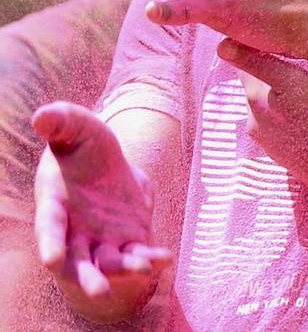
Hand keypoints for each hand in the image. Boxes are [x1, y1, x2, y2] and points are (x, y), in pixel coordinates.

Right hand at [31, 103, 170, 318]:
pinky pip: (136, 254)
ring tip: (143, 270)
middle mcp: (73, 231)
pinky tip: (166, 258)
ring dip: (123, 271)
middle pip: (75, 262)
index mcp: (54, 205)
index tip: (52, 259)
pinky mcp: (125, 240)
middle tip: (100, 292)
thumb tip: (42, 115)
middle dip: (86, 277)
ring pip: (107, 263)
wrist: (106, 163)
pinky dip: (150, 258)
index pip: (49, 227)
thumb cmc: (82, 145)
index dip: (50, 242)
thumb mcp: (75, 127)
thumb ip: (60, 122)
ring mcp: (99, 239)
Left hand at [218, 39, 307, 186]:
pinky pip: (286, 134)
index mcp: (253, 101)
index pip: (245, 70)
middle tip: (301, 73)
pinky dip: (296, 125)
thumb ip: (257, 62)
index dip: (256, 55)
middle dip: (275, 82)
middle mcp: (254, 124)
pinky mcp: (286, 159)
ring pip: (273, 114)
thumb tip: (222, 45)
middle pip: (260, 93)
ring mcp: (270, 146)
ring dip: (287, 105)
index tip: (270, 46)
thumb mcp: (291, 79)